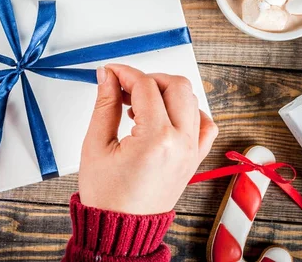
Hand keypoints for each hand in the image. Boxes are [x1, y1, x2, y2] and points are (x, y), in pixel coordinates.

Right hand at [78, 64, 217, 214]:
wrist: (120, 228)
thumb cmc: (108, 197)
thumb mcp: (96, 145)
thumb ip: (105, 105)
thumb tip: (108, 78)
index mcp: (156, 139)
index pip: (146, 86)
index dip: (125, 73)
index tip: (111, 73)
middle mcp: (181, 143)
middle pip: (176, 86)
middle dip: (149, 78)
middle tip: (126, 87)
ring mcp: (192, 151)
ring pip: (192, 100)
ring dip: (167, 93)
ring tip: (141, 104)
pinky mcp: (194, 159)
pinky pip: (205, 125)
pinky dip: (189, 112)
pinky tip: (166, 116)